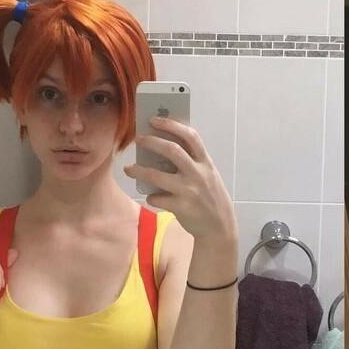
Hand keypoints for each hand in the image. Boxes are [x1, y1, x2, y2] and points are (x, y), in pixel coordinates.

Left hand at [125, 117, 237, 242]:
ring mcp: (190, 191)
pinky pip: (157, 198)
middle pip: (172, 150)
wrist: (219, 228)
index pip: (191, 137)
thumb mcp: (208, 177)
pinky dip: (152, 197)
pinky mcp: (181, 207)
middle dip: (151, 142)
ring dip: (139, 171)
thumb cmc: (210, 198)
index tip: (154, 120)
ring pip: (157, 176)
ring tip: (129, 169)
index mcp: (206, 164)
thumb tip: (163, 148)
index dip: (171, 125)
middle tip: (138, 140)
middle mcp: (199, 174)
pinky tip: (152, 197)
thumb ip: (193, 163)